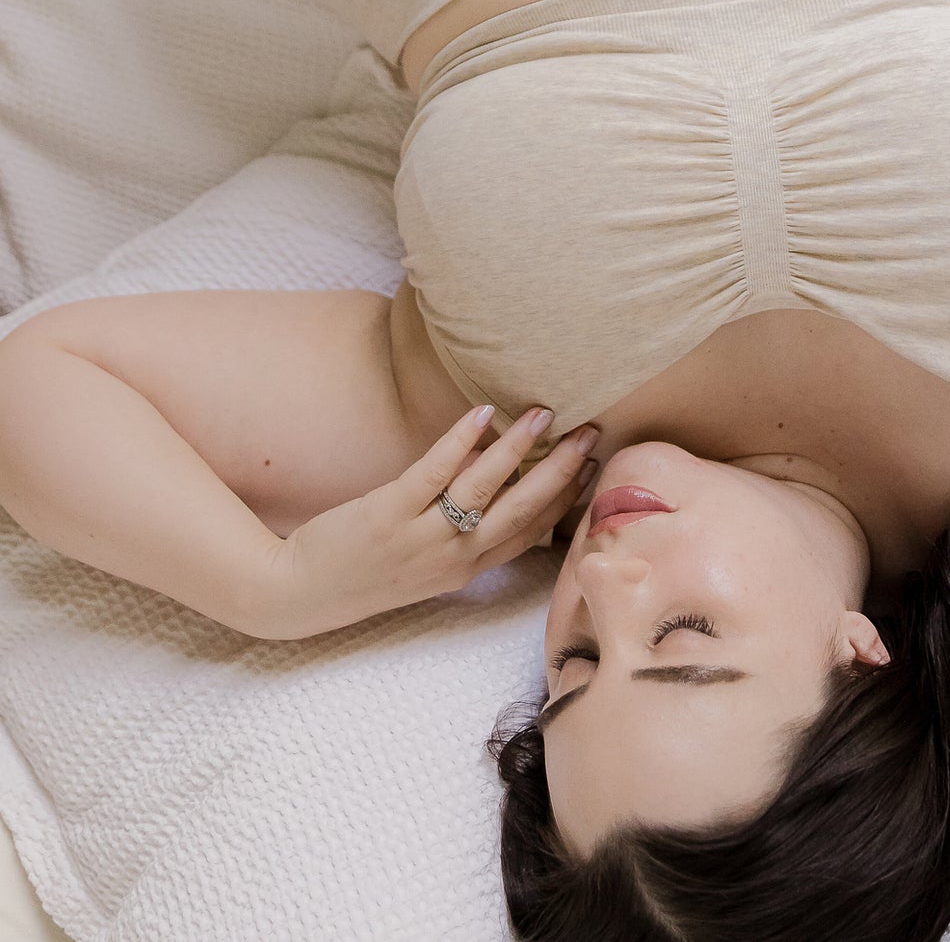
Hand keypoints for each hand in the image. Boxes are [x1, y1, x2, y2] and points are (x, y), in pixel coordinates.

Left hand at [249, 405, 597, 639]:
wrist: (298, 595)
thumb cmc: (364, 571)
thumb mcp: (424, 564)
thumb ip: (462, 532)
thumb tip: (495, 479)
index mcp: (465, 569)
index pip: (531, 533)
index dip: (566, 499)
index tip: (594, 465)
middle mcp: (452, 557)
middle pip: (521, 510)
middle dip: (561, 470)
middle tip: (590, 433)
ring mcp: (421, 537)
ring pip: (483, 488)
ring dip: (518, 448)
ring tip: (544, 413)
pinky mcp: (388, 514)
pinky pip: (432, 473)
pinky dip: (459, 441)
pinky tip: (480, 413)